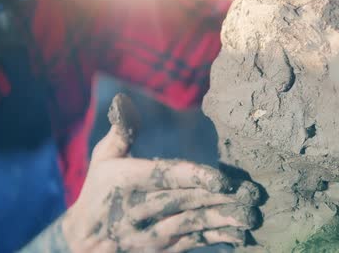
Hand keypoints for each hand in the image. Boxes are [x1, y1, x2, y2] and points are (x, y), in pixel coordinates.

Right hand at [62, 95, 261, 252]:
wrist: (85, 241)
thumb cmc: (100, 189)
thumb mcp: (103, 158)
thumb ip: (121, 131)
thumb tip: (123, 100)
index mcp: (127, 180)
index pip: (164, 176)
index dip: (194, 177)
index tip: (223, 179)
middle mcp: (139, 208)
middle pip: (185, 201)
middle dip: (220, 198)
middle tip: (252, 193)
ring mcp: (150, 233)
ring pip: (191, 225)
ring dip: (223, 221)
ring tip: (250, 216)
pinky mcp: (160, 249)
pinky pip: (191, 244)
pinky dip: (216, 240)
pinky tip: (239, 237)